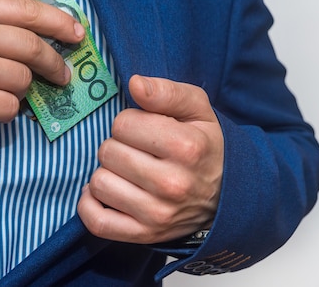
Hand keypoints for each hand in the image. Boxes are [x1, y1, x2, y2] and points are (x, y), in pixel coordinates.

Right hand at [0, 0, 84, 130]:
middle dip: (53, 63)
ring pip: (24, 79)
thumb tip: (46, 28)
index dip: (58, 21)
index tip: (77, 33)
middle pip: (32, 46)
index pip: (26, 9)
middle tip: (61, 76)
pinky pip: (12, 107)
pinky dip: (5, 111)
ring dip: (19, 90)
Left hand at [77, 74, 223, 243]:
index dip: (129, 121)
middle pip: (108, 151)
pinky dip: (91, 205)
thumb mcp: (198, 110)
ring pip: (98, 183)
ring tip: (128, 172)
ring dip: (107, 173)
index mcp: (187, 147)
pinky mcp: (144, 235)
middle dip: (118, 146)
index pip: (123, 123)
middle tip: (137, 151)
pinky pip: (97, 222)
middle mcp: (172, 184)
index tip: (145, 129)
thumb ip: (167, 92)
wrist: (227, 196)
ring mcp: (158, 214)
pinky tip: (105, 192)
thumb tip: (135, 83)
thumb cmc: (206, 147)